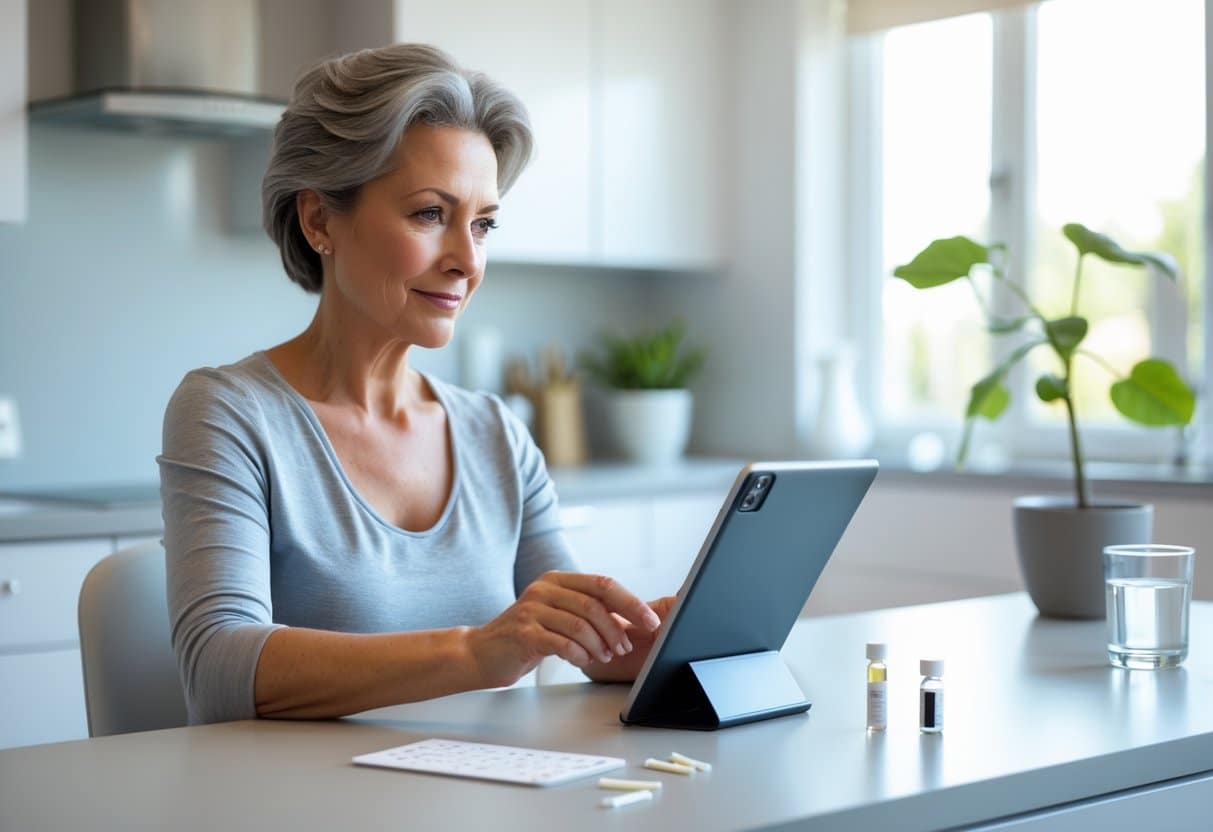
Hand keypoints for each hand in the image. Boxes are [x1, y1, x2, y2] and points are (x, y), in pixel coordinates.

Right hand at [465, 572, 660, 688]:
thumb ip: (586, 612)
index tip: (650, 621)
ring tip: (604, 657)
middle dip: (617, 628)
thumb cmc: (526, 636)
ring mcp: (532, 609)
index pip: (603, 584)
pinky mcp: (524, 632)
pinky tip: (583, 662)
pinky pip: (562, 643)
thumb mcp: (557, 616)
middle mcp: (545, 588)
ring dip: (600, 644)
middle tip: (624, 647)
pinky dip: (580, 654)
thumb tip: (630, 621)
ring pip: (581, 624)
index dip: (631, 602)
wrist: (481, 653)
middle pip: (595, 603)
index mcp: (558, 580)